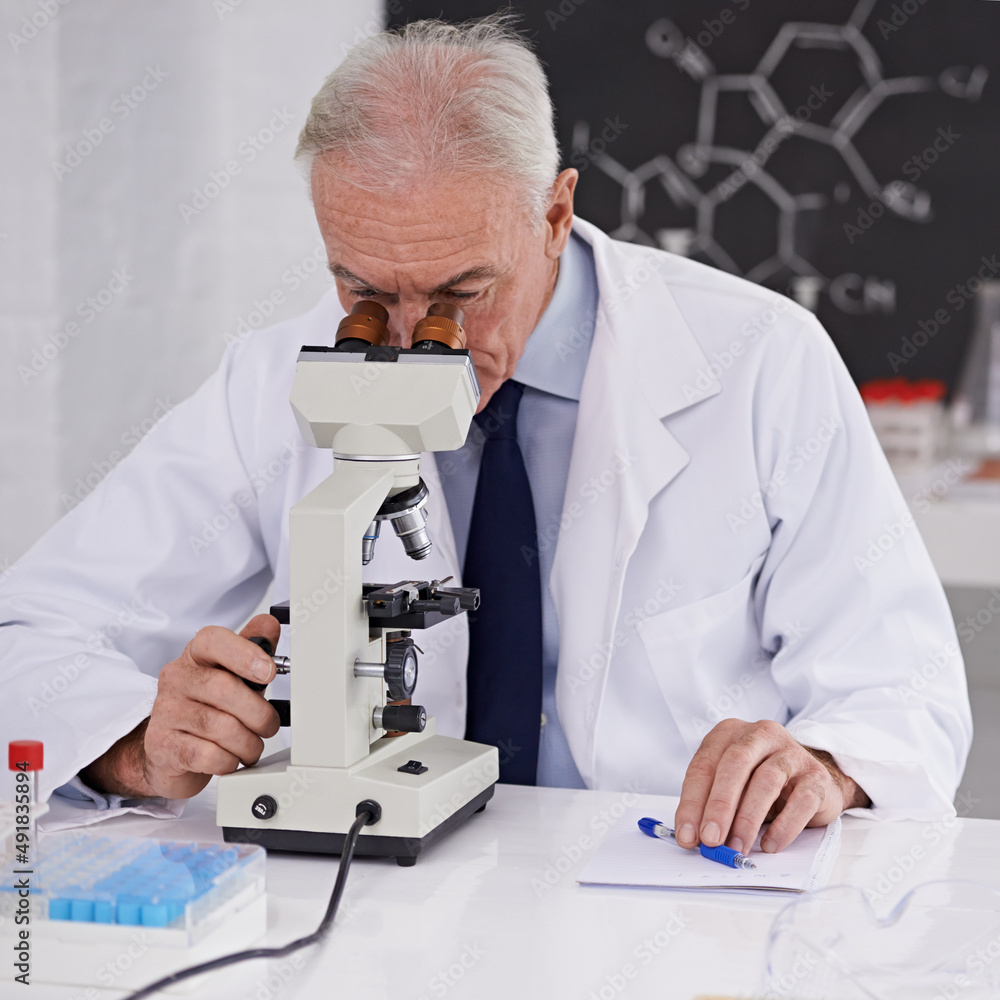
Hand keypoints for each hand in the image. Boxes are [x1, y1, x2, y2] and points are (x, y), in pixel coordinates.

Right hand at [81, 614, 280, 798]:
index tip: (269, 671)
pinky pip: (208, 755)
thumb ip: (253, 648)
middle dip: (258, 713)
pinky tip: (231, 759)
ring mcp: (166, 712)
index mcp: (195, 656)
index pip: (213, 641)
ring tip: (252, 746)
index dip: (245, 654)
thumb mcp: (232, 675)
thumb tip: (269, 625)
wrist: (169, 751)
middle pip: (224, 688)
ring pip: (220, 726)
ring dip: (248, 742)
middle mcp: (177, 679)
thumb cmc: (207, 707)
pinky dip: (229, 761)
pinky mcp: (163, 746)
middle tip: (269, 725)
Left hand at [674, 719, 869, 855]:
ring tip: (736, 847)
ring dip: (748, 819)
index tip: (687, 835)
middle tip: (710, 839)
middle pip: (735, 765)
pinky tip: (769, 845)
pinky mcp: (816, 775)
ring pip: (766, 781)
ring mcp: (791, 752)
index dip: (692, 802)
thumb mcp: (731, 785)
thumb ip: (710, 804)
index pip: (704, 765)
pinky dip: (783, 826)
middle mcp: (760, 734)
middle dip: (719, 805)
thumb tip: (693, 837)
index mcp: (729, 732)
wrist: (812, 779)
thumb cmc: (760, 782)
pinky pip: (800, 801)